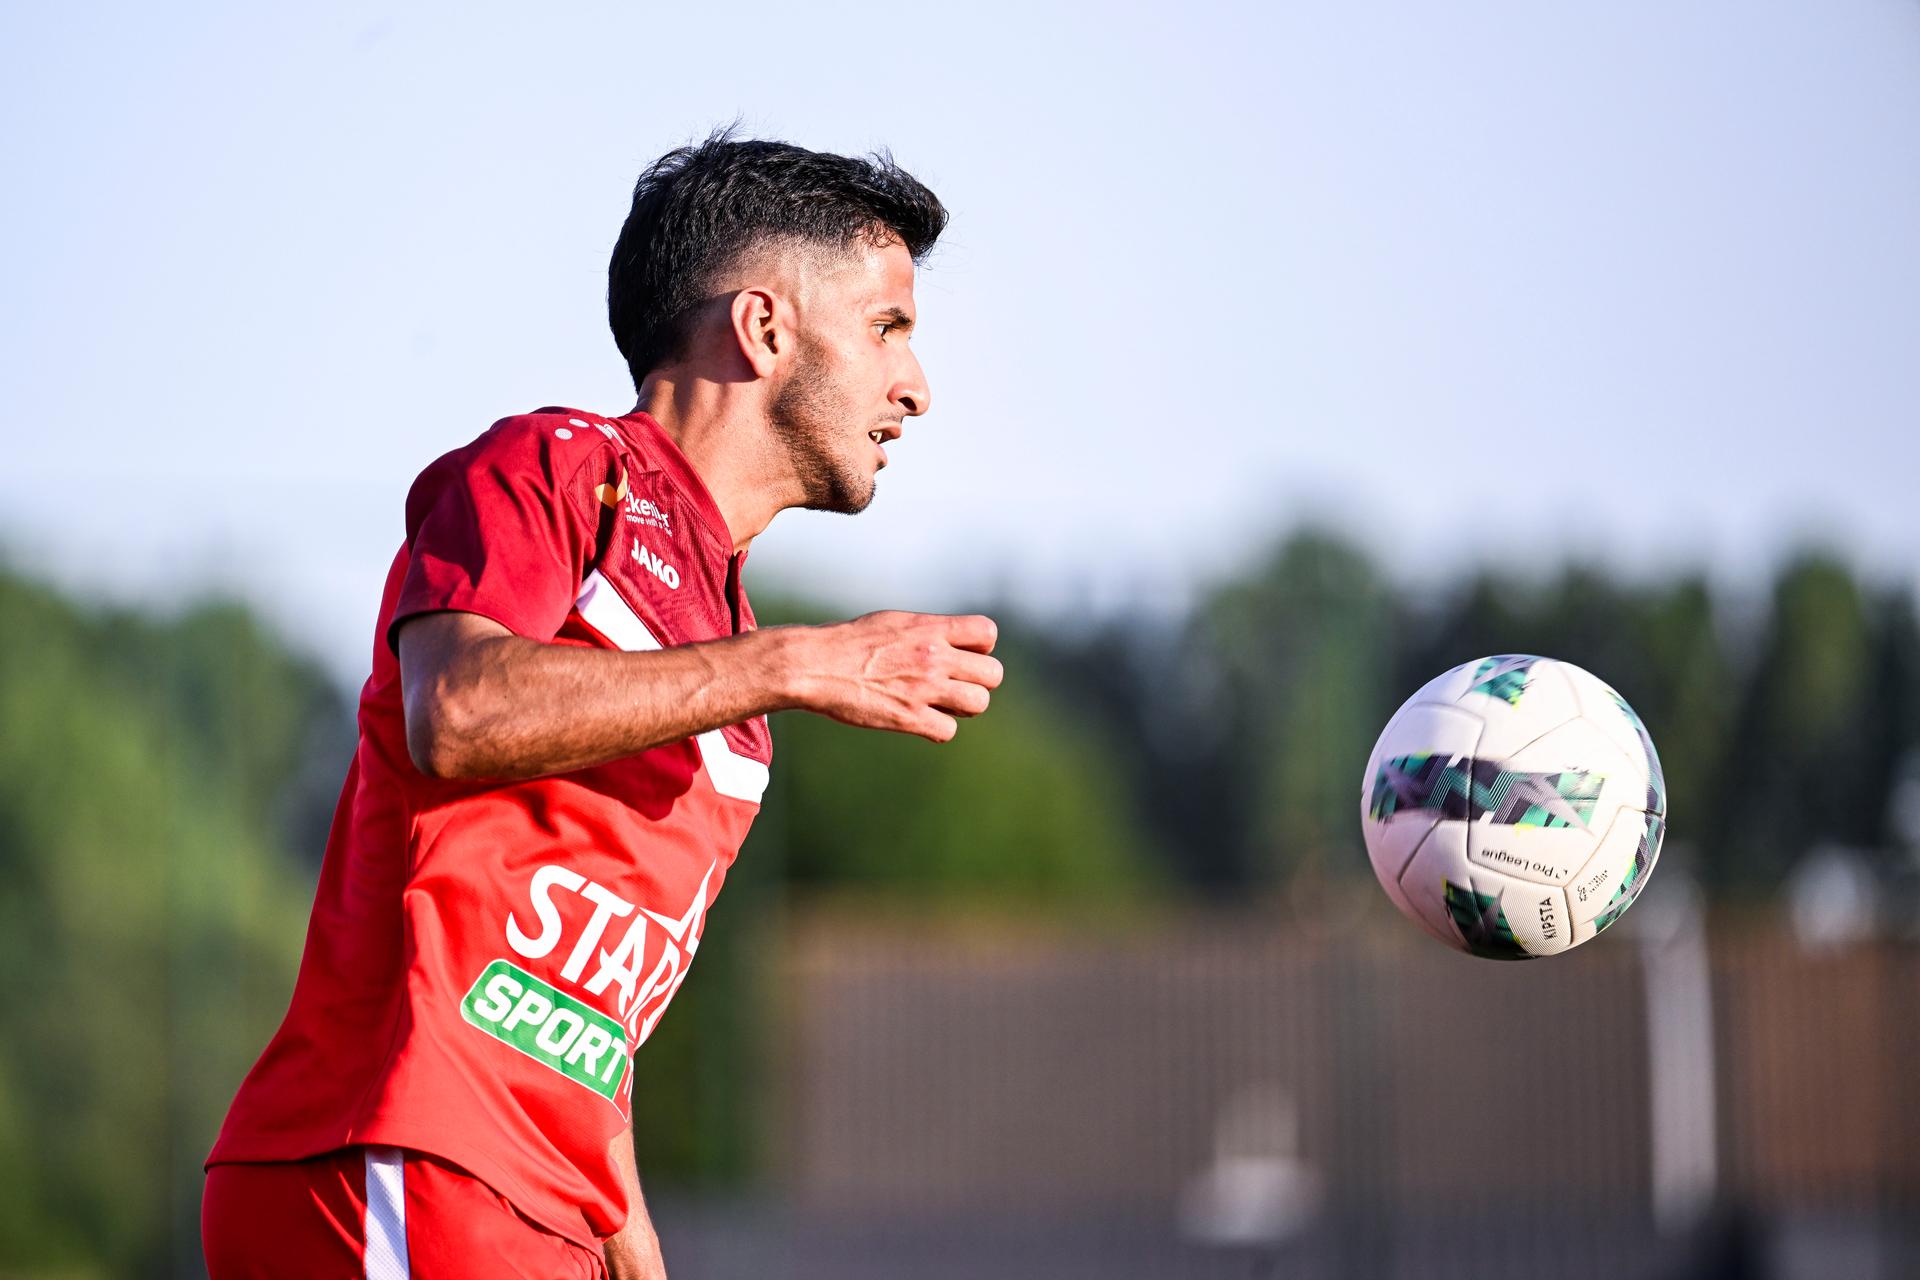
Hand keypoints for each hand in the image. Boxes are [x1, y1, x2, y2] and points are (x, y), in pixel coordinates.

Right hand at [786, 611, 1002, 741]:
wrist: (815, 665)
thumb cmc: (851, 642)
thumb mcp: (895, 623)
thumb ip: (929, 631)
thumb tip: (953, 640)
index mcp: (930, 629)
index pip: (987, 633)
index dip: (980, 648)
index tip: (961, 656)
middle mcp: (933, 656)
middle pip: (993, 674)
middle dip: (977, 682)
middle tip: (953, 686)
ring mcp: (923, 688)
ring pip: (978, 704)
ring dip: (962, 707)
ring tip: (938, 704)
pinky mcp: (908, 717)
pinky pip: (948, 731)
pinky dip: (937, 729)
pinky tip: (919, 720)